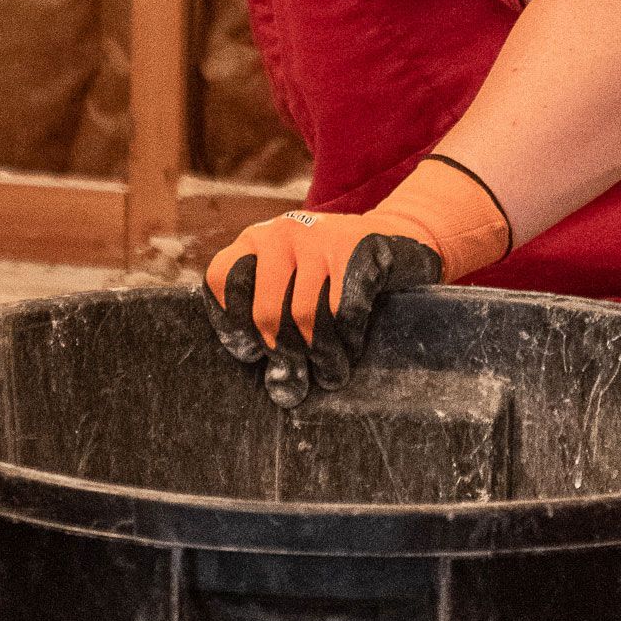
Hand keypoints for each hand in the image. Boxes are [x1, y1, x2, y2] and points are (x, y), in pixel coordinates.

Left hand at [203, 155, 511, 408]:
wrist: (398, 238)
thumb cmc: (337, 276)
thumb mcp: (295, 283)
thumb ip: (276, 322)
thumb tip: (278, 387)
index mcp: (255, 241)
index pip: (222, 280)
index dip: (232, 324)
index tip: (253, 354)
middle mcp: (281, 233)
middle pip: (266, 313)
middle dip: (285, 354)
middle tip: (301, 375)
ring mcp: (320, 236)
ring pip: (307, 317)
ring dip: (320, 357)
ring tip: (331, 373)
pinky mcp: (358, 248)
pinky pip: (344, 312)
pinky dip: (348, 341)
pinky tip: (352, 349)